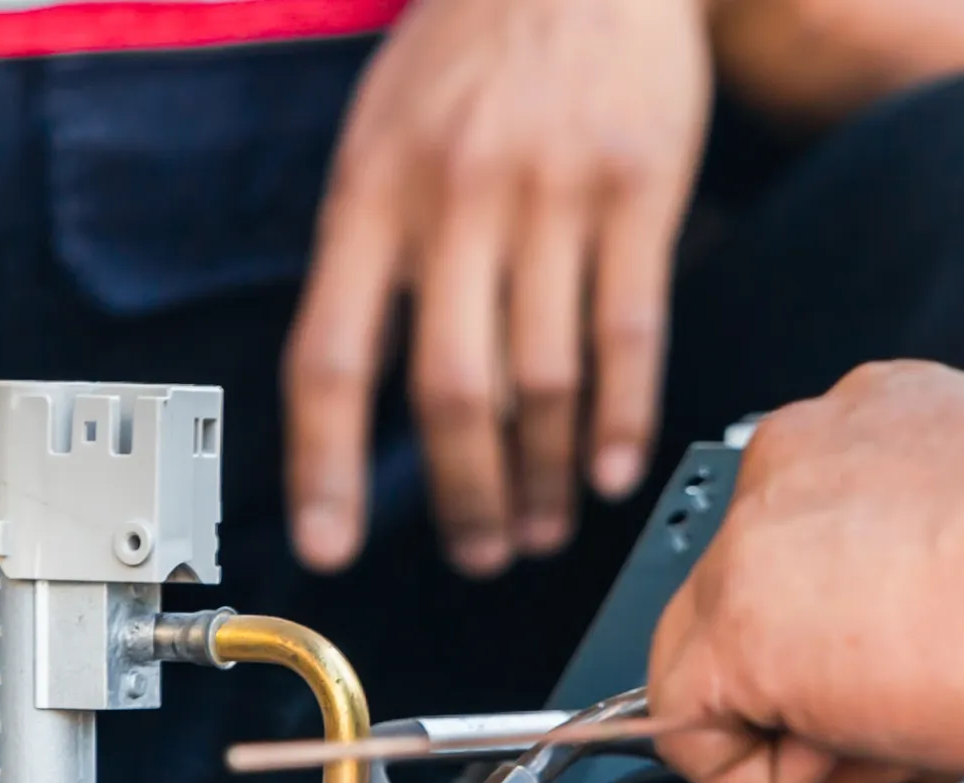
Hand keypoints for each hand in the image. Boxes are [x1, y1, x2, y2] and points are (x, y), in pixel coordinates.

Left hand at [285, 0, 709, 578]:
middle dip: (466, 496)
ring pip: (544, 377)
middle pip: (452, 392)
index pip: (332, 357)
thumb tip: (362, 386)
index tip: (328, 547)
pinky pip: (628, 330)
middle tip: (481, 551)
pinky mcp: (638, 190)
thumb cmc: (473, 41)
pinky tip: (614, 468)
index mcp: (372, 193)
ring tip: (549, 522)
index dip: (325, 466)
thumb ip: (372, 250)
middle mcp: (455, 200)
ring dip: (548, 474)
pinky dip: (621, 416)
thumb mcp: (383, 132)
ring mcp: (551, 196)